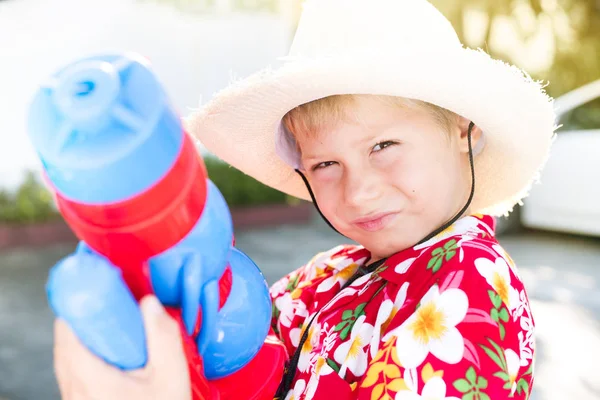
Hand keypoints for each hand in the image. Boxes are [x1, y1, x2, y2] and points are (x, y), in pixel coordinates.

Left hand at [53, 295, 191, 399]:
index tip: (97, 287)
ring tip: (120, 331)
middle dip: (88, 318)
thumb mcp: (169, 377)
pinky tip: (120, 358)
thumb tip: (151, 304)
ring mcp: (75, 397)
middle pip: (66, 340)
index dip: (79, 303)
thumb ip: (162, 337)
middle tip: (114, 306)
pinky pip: (77, 372)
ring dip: (89, 338)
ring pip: (69, 357)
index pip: (68, 329)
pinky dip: (91, 356)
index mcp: (89, 375)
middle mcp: (74, 387)